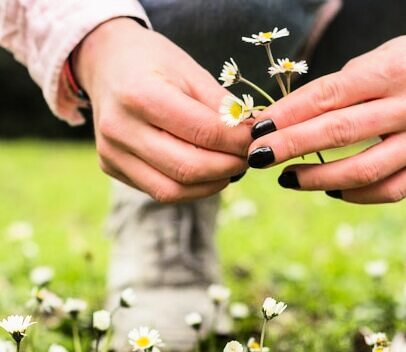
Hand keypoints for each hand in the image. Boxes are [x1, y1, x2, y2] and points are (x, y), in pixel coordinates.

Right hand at [74, 18, 250, 202]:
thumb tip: (254, 136)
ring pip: (173, 190)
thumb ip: (221, 106)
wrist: (105, 62)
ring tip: (230, 168)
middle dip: (228, 167)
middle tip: (248, 158)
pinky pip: (160, 191)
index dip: (237, 143)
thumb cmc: (153, 63)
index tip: (257, 140)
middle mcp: (120, 128)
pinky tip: (206, 173)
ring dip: (211, 184)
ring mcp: (112, 152)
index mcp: (140, 94)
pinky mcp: (112, 167)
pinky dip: (191, 188)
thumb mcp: (191, 70)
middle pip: (188, 168)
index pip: (203, 133)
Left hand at [247, 10, 405, 203]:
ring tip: (288, 179)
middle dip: (292, 148)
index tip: (257, 129)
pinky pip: (391, 191)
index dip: (289, 114)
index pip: (330, 95)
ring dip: (319, 179)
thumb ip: (341, 89)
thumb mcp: (380, 59)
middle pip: (342, 133)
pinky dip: (356, 195)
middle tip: (258, 158)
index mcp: (395, 69)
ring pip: (365, 171)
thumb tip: (287, 122)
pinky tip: (331, 190)